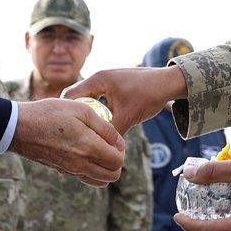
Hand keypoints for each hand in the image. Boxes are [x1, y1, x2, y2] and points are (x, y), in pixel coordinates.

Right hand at [9, 98, 125, 186]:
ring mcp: (71, 170)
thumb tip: (119, 141)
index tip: (116, 138)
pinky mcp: (62, 171)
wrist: (20, 127)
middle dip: (117, 161)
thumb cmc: (50, 113)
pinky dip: (92, 170)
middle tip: (110, 144)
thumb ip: (105, 127)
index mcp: (89, 148)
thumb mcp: (81, 110)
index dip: (122, 150)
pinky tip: (85, 152)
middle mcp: (81, 164)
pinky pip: (85, 178)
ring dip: (105, 168)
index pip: (118, 161)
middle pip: (112, 176)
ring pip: (99, 181)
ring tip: (100, 148)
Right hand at [63, 66, 186, 134]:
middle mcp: (99, 78)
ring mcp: (107, 82)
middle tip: (68, 135)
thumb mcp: (127, 116)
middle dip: (74, 116)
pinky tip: (97, 128)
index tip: (62, 131)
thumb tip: (100, 153)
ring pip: (88, 101)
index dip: (65, 113)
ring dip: (86, 115)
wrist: (169, 83)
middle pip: (77, 99)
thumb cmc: (149, 95)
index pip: (71, 96)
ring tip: (80, 134)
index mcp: (98, 79)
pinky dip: (96, 113)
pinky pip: (98, 101)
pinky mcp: (114, 88)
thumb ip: (112, 133)